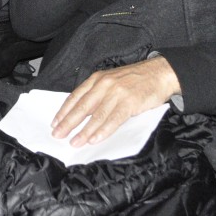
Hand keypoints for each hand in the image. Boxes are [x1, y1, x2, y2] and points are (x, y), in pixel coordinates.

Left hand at [51, 56, 179, 146]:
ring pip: (96, 115)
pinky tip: (95, 139)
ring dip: (84, 131)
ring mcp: (116, 93)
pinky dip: (103, 130)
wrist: (160, 73)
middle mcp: (103, 85)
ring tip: (75, 142)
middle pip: (82, 107)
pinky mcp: (129, 102)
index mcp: (97, 79)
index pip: (75, 96)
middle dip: (68, 122)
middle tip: (58, 135)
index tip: (55, 123)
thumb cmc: (136, 79)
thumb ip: (98, 93)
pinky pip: (113, 119)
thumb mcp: (111, 80)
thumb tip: (83, 113)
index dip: (64, 111)